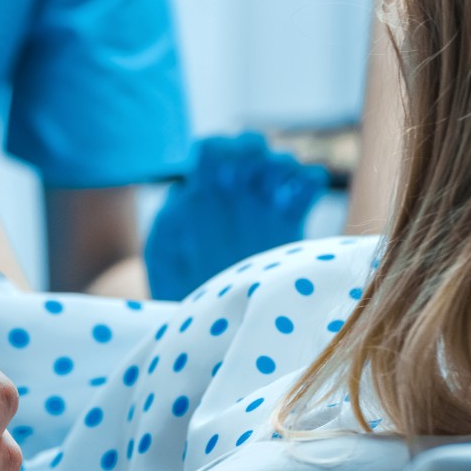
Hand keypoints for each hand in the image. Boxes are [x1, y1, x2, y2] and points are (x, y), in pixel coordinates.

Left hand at [143, 133, 327, 299]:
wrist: (214, 325)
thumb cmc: (180, 291)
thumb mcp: (163, 257)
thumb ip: (169, 220)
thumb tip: (186, 191)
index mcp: (200, 194)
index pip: (213, 148)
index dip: (223, 153)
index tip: (227, 180)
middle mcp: (233, 193)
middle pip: (251, 145)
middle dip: (256, 154)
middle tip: (255, 184)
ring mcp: (264, 205)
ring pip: (281, 160)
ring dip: (282, 168)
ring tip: (276, 199)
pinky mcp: (290, 221)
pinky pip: (307, 181)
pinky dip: (307, 181)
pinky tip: (298, 202)